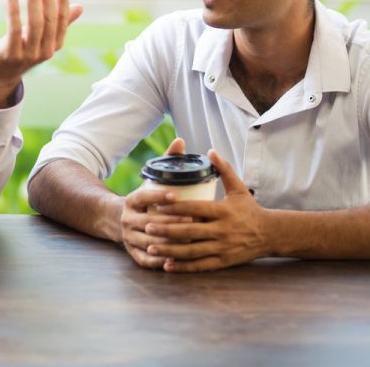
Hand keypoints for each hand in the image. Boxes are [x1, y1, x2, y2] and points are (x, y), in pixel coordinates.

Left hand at [0, 0, 81, 107]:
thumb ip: (60, 23)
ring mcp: (29, 54)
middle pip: (50, 18)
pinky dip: (14, 12)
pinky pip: (15, 31)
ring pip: (35, 23)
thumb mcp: (41, 36)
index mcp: (55, 44)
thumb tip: (80, 7)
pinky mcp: (11, 55)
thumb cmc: (21, 50)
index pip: (63, 17)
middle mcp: (46, 51)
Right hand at [119, 137, 191, 268]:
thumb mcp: (149, 181)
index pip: (143, 196)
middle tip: (191, 219)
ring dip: (169, 242)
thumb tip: (181, 141)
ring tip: (189, 239)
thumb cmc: (142, 199)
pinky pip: (146, 260)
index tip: (175, 195)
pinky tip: (176, 260)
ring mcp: (129, 238)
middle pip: (148, 222)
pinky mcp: (133, 253)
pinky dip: (160, 262)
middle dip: (170, 221)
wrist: (115, 219)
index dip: (158, 196)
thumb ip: (166, 162)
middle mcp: (127, 219)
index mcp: (131, 200)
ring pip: (149, 242)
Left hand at [144, 149, 270, 271]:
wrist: (270, 234)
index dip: (175, 208)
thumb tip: (211, 151)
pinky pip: (200, 266)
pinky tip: (166, 266)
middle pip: (190, 231)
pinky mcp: (223, 262)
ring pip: (192, 251)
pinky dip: (183, 267)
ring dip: (170, 250)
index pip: (195, 208)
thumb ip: (224, 170)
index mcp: (223, 211)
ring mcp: (222, 248)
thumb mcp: (239, 188)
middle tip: (146, 227)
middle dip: (166, 230)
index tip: (157, 206)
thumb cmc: (250, 209)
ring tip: (151, 247)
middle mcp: (222, 230)